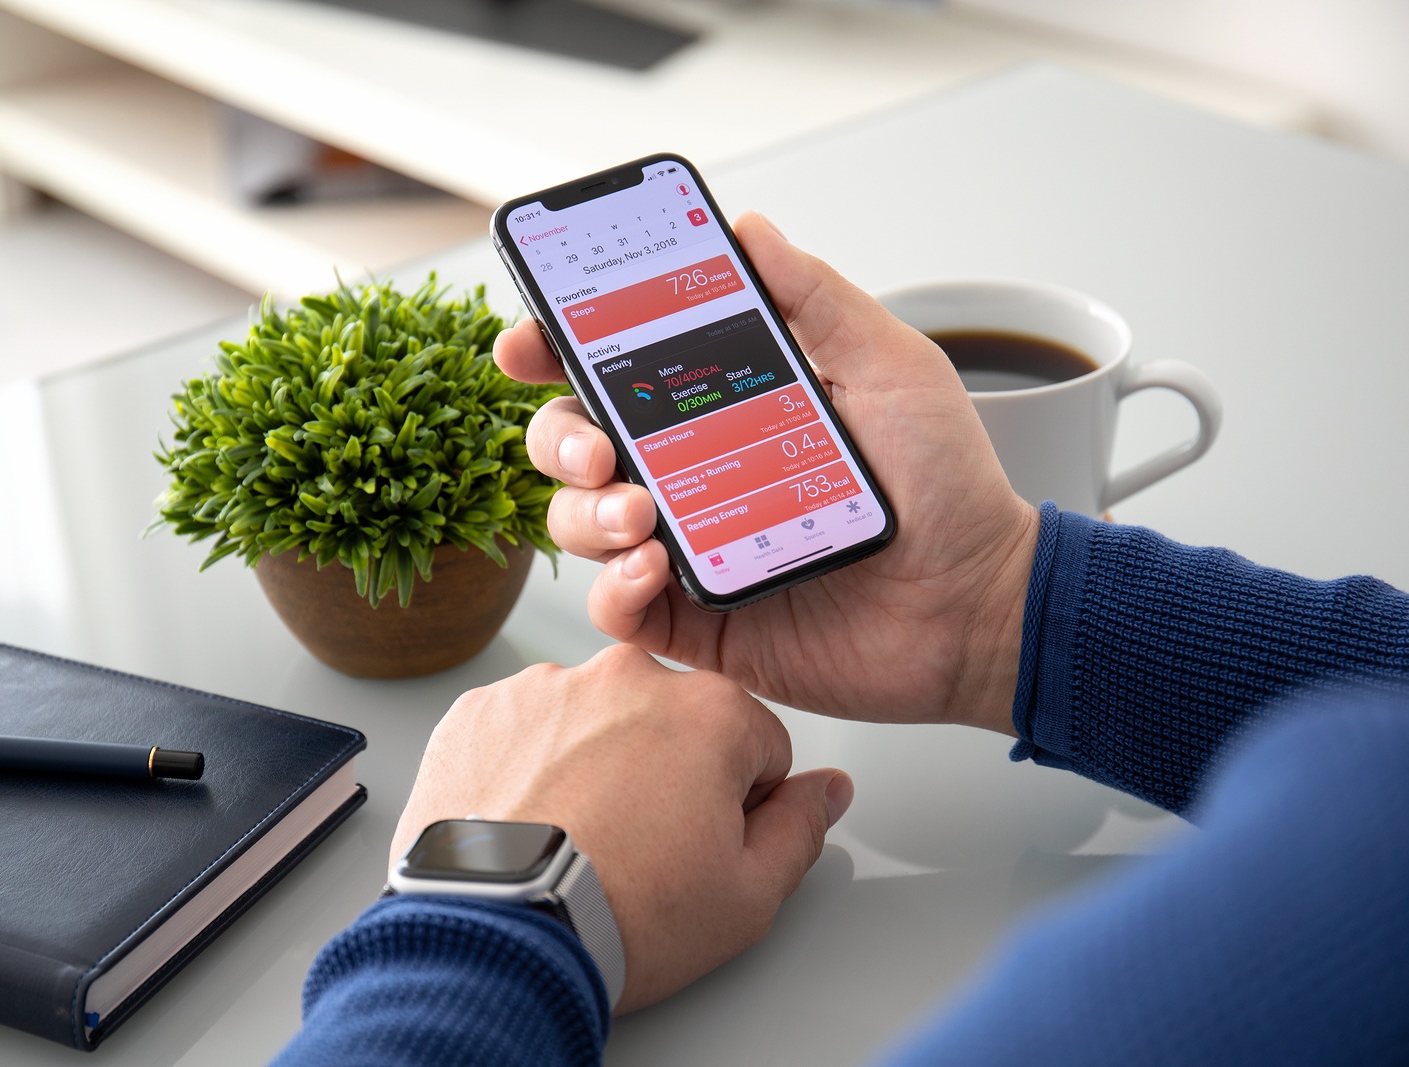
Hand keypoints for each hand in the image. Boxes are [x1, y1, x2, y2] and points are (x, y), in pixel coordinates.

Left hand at [391, 643, 852, 1012]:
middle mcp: (626, 677)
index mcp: (707, 711)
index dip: (738, 802)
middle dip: (665, 770)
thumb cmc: (618, 915)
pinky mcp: (482, 709)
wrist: (495, 935)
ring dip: (593, 761)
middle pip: (672, 720)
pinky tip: (527, 819)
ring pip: (594, 717)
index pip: (756, 744)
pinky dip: (528, 762)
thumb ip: (801, 827)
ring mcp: (546, 687)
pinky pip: (524, 726)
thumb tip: (827, 790)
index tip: (701, 842)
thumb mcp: (748, 894)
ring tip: (575, 836)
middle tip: (636, 845)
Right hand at [495, 213, 1038, 734]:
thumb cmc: (944, 486)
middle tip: (597, 443)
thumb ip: (817, 298)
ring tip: (640, 511)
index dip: (556, 348)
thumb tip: (750, 229)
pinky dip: (615, 588)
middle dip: (557, 435)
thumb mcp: (890, 368)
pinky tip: (653, 567)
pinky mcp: (696, 618)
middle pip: (572, 442)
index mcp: (719, 408)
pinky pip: (619, 606)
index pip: (614, 369)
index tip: (531, 339)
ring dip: (585, 511)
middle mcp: (689, 473)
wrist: (977, 600)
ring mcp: (686, 547)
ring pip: (579, 522)